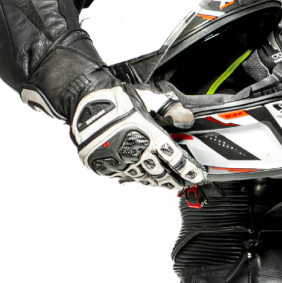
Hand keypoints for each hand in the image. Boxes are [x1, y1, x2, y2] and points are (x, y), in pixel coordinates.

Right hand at [70, 85, 206, 190]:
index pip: (175, 159)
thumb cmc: (115, 99)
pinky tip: (141, 178)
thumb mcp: (146, 98)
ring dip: (157, 182)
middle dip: (174, 180)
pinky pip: (125, 177)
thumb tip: (186, 117)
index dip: (188, 170)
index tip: (197, 176)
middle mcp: (137, 154)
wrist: (84, 103)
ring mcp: (120, 163)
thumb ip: (168, 108)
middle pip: (162, 174)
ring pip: (144, 178)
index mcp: (150, 137)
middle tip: (182, 184)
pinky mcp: (105, 167)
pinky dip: (136, 178)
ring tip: (165, 184)